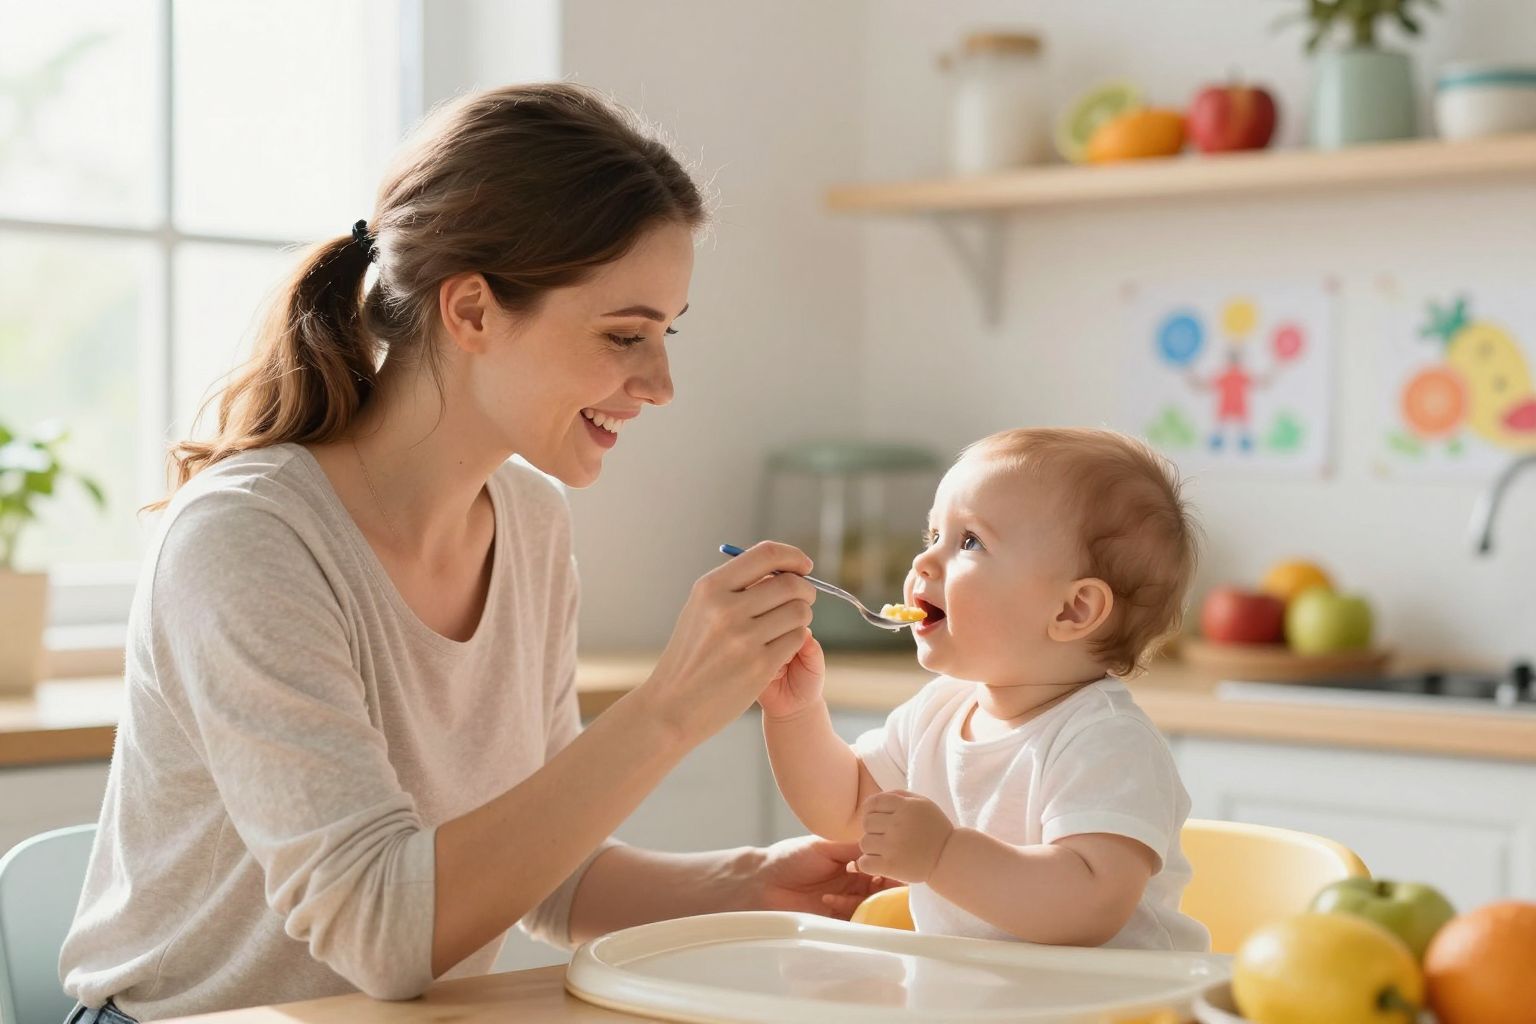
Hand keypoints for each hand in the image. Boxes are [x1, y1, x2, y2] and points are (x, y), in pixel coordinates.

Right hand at [642, 542, 815, 740]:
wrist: (672, 706)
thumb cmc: (690, 656)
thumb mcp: (700, 611)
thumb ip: (735, 587)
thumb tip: (782, 568)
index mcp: (711, 588)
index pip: (766, 554)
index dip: (793, 556)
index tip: (804, 566)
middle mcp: (726, 609)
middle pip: (790, 584)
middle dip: (805, 591)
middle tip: (803, 600)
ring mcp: (744, 638)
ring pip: (799, 612)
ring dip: (801, 617)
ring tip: (786, 626)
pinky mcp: (760, 666)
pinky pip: (798, 639)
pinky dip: (796, 640)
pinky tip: (780, 648)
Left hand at [749, 835, 898, 919]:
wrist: (762, 882)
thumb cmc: (790, 858)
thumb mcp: (824, 847)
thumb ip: (853, 847)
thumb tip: (881, 844)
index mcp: (851, 862)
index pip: (880, 867)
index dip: (890, 868)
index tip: (895, 867)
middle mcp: (852, 883)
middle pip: (880, 890)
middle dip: (883, 889)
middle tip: (879, 886)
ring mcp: (844, 903)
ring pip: (869, 907)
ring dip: (862, 901)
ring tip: (840, 893)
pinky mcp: (834, 920)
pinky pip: (853, 921)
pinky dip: (847, 912)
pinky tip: (829, 901)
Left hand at [857, 790, 954, 883]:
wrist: (949, 858)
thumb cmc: (935, 829)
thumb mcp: (923, 803)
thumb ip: (899, 795)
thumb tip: (875, 800)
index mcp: (905, 806)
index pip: (873, 803)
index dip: (870, 810)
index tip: (877, 818)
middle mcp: (897, 824)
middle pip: (866, 822)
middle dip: (873, 829)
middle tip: (886, 836)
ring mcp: (893, 846)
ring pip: (864, 843)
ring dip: (872, 847)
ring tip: (886, 850)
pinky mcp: (891, 866)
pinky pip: (864, 863)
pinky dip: (868, 864)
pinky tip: (880, 862)